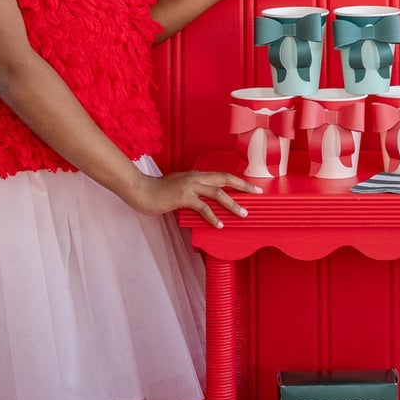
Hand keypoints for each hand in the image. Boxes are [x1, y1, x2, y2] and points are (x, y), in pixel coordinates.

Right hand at [129, 169, 260, 228]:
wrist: (141, 190)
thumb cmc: (159, 191)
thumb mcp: (179, 187)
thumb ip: (193, 192)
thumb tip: (207, 203)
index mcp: (196, 175)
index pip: (222, 175)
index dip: (238, 180)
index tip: (252, 186)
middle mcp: (195, 178)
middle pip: (225, 179)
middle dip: (243, 186)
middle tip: (257, 193)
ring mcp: (189, 186)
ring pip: (217, 193)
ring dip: (232, 204)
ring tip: (243, 213)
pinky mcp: (182, 197)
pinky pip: (202, 207)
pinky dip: (213, 217)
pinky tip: (219, 225)